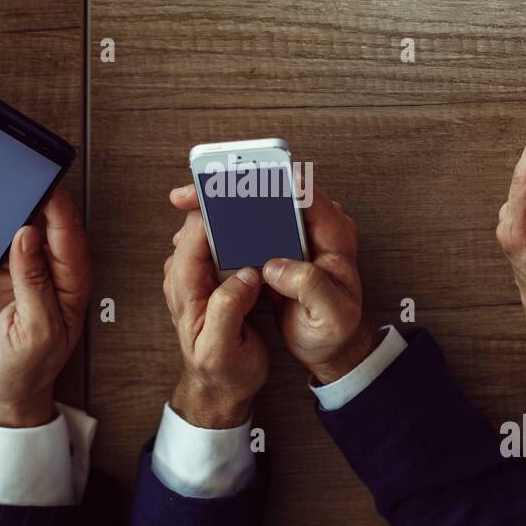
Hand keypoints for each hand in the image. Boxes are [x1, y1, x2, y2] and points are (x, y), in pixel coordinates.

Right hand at [0, 188, 89, 428]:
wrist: (2, 391)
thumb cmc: (26, 369)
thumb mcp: (34, 329)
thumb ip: (32, 282)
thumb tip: (27, 235)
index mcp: (73, 281)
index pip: (68, 229)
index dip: (55, 200)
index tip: (39, 173)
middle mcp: (57, 270)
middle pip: (50, 219)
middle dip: (37, 191)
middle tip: (15, 163)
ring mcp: (31, 269)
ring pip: (28, 223)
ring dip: (16, 202)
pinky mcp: (7, 272)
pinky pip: (6, 237)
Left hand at [162, 207, 267, 427]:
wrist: (220, 388)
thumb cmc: (220, 372)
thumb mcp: (221, 350)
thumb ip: (227, 309)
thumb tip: (244, 275)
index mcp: (185, 285)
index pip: (198, 229)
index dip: (219, 206)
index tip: (246, 191)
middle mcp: (187, 273)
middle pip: (207, 220)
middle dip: (233, 202)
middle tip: (267, 190)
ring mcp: (200, 272)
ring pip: (219, 228)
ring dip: (242, 214)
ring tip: (271, 202)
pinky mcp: (216, 276)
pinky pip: (229, 243)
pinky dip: (247, 233)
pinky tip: (268, 229)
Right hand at [169, 183, 375, 384]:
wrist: (331, 346)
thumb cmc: (337, 330)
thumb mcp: (332, 314)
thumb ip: (309, 285)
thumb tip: (274, 266)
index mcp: (334, 236)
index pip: (305, 194)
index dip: (269, 181)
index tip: (237, 180)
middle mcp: (314, 227)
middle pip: (272, 190)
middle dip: (230, 185)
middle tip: (194, 193)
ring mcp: (293, 236)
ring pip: (255, 205)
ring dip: (221, 202)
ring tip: (188, 204)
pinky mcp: (276, 248)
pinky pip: (247, 226)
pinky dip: (222, 225)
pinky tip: (198, 229)